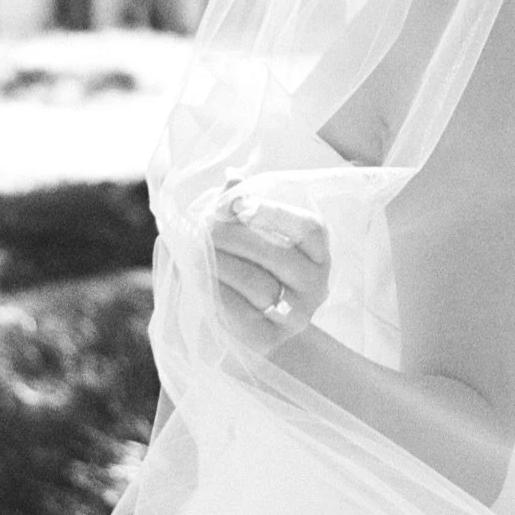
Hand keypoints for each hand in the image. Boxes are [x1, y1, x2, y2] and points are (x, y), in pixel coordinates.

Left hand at [207, 185, 330, 352]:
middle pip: (278, 256)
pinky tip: (198, 278)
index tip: (237, 206)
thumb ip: (245, 206)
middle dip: (235, 237)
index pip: (309, 229)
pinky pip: (241, 314)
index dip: (274, 213)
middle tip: (204, 227)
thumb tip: (232, 176)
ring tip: (195, 251)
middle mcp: (316, 285)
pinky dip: (217, 292)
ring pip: (258, 284)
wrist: (259, 326)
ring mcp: (296, 315)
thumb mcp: (257, 235)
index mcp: (318, 254)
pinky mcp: (270, 338)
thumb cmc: (257, 268)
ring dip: (221, 263)